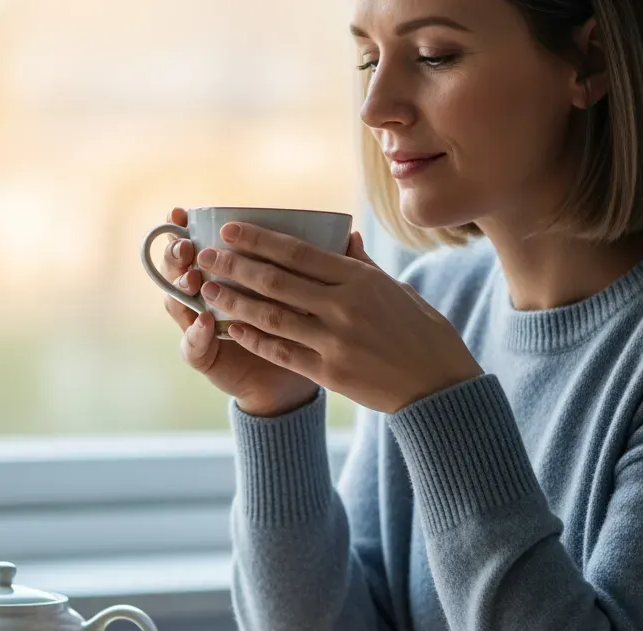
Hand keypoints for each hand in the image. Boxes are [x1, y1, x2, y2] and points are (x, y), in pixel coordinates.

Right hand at [157, 208, 319, 416]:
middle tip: (184, 242)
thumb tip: (350, 236)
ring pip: (178, 303)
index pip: (196, 244)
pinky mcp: (203, 357)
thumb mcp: (304, 296)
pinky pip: (192, 345)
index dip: (186, 228)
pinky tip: (204, 322)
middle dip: (177, 253)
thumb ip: (315, 267)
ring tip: (190, 278)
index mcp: (224, 275)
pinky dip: (197, 334)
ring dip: (181, 288)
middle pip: (180, 268)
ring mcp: (200, 326)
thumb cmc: (296, 329)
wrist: (282, 383)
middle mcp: (204, 296)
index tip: (180, 212)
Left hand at [193, 223, 483, 413]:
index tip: (230, 231)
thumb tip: (344, 237)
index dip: (258, 239)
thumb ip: (363, 266)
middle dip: (234, 265)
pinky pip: (281, 351)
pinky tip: (231, 328)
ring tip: (208, 288)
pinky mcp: (328, 372)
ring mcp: (334, 340)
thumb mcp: (397, 290)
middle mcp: (343, 306)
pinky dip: (253, 338)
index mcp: (359, 279)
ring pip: (271, 315)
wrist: (438, 386)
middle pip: (276, 280)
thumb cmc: (422, 334)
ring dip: (234, 300)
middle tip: (204, 256)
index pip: (298, 251)